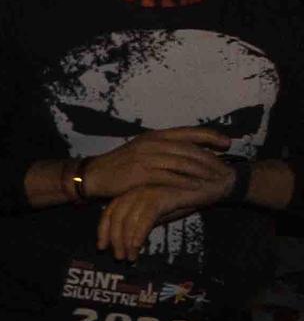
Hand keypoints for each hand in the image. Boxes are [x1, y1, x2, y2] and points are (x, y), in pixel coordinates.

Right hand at [82, 126, 231, 199]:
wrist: (94, 175)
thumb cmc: (119, 165)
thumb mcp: (141, 149)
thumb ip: (162, 148)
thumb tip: (184, 151)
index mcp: (155, 135)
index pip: (189, 131)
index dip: (211, 136)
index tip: (227, 142)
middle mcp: (153, 143)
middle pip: (190, 149)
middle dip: (211, 158)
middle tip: (226, 167)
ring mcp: (147, 158)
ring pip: (183, 163)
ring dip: (202, 172)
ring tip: (216, 180)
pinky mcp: (142, 174)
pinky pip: (170, 178)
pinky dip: (185, 183)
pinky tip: (197, 189)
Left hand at [96, 178, 229, 261]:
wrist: (215, 184)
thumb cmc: (188, 198)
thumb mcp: (162, 212)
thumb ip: (144, 220)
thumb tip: (128, 240)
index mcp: (135, 190)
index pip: (111, 210)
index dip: (104, 230)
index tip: (102, 247)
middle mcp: (139, 188)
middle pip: (115, 214)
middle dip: (113, 238)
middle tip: (117, 256)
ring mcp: (150, 189)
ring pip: (128, 217)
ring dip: (125, 240)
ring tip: (128, 257)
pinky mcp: (163, 194)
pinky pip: (144, 216)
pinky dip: (138, 233)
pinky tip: (136, 247)